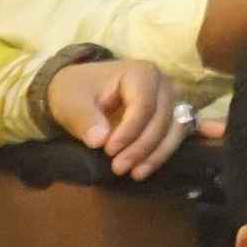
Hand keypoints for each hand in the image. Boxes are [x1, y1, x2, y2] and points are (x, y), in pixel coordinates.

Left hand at [46, 56, 185, 177]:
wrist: (81, 90)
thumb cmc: (77, 92)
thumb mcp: (71, 102)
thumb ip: (84, 119)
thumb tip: (100, 141)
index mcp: (141, 72)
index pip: (144, 104)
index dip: (130, 131)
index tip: (108, 151)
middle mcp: (163, 84)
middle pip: (161, 118)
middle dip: (141, 146)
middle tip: (117, 167)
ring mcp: (170, 100)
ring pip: (174, 129)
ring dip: (156, 154)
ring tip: (134, 174)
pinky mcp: (170, 116)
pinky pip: (175, 137)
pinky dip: (161, 154)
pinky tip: (142, 170)